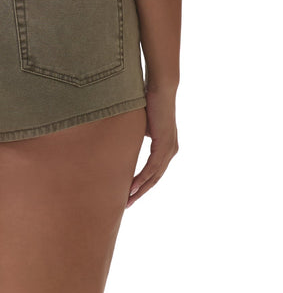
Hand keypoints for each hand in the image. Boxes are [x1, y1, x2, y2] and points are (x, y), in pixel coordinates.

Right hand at [125, 87, 178, 207]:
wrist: (161, 88)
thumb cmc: (149, 100)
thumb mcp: (141, 124)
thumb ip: (136, 135)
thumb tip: (121, 140)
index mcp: (166, 146)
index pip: (153, 171)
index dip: (141, 183)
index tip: (129, 193)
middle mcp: (171, 150)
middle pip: (155, 178)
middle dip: (140, 192)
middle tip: (127, 204)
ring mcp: (169, 149)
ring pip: (154, 176)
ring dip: (140, 189)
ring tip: (127, 200)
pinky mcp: (165, 145)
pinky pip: (153, 167)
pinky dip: (142, 178)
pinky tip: (132, 187)